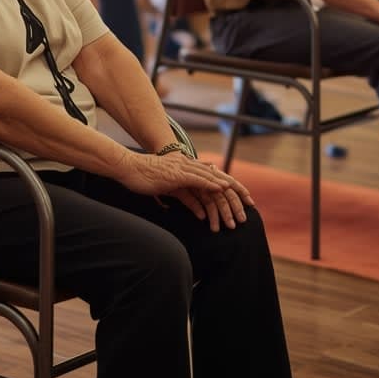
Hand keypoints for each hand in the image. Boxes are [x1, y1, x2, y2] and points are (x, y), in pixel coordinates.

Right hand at [117, 151, 248, 225]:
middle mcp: (188, 165)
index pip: (213, 177)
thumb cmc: (144, 180)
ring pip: (210, 179)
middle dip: (235, 190)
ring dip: (226, 191)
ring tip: (241, 200)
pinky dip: (212, 184)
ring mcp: (182, 168)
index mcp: (186, 167)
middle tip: (250, 202)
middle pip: (217, 177)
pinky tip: (223, 189)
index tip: (244, 199)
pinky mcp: (177, 174)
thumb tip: (202, 212)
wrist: (128, 169)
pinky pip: (198, 179)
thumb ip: (187, 198)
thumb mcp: (170, 190)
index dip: (230, 187)